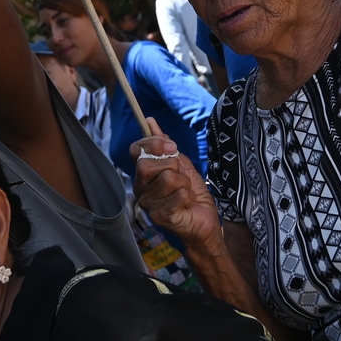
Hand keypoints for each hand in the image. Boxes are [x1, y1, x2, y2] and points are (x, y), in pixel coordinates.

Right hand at [133, 136, 222, 254]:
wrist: (204, 219)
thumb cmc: (191, 192)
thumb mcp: (181, 162)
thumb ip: (165, 144)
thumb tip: (150, 121)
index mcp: (144, 173)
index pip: (137, 150)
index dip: (154, 144)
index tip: (172, 146)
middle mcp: (141, 188)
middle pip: (146, 165)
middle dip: (172, 165)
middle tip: (181, 175)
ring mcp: (148, 204)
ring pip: (167, 179)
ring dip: (185, 183)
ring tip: (185, 192)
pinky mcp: (160, 217)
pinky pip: (178, 195)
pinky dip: (188, 196)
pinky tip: (186, 203)